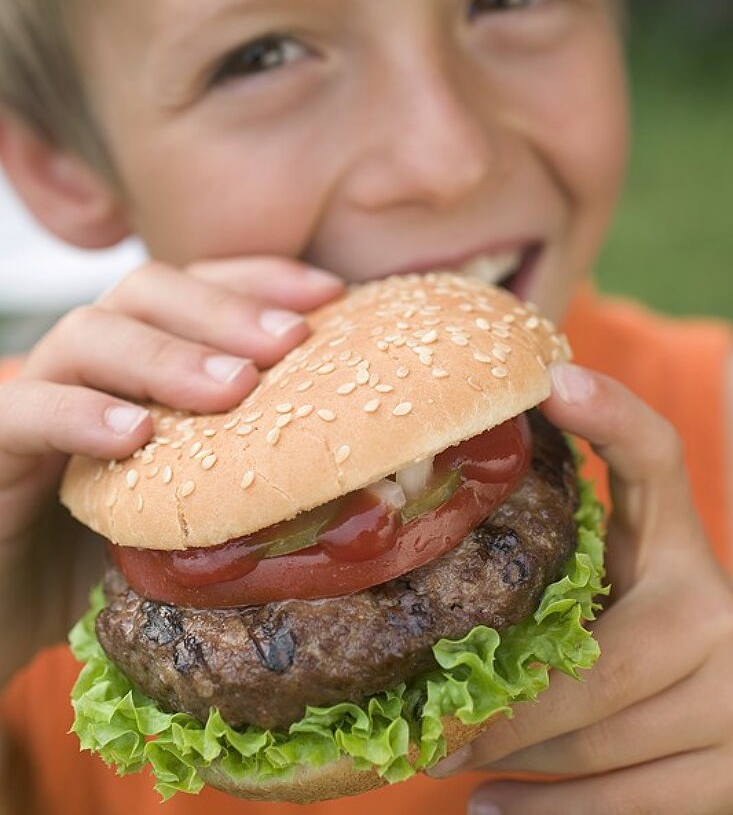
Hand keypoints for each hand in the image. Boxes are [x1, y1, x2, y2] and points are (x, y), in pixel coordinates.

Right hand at [0, 256, 343, 684]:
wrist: (2, 610)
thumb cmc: (106, 560)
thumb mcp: (191, 513)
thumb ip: (246, 480)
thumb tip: (361, 483)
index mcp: (139, 362)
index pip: (197, 287)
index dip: (259, 279)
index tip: (330, 294)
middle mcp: (86, 363)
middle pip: (149, 291)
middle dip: (225, 308)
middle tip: (290, 341)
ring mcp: (34, 396)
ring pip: (91, 333)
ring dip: (167, 353)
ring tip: (232, 387)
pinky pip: (26, 408)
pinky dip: (80, 413)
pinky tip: (134, 435)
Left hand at [430, 364, 732, 814]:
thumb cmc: (640, 623)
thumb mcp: (614, 567)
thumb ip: (555, 537)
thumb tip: (440, 477)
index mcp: (676, 541)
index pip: (655, 457)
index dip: (611, 415)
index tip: (552, 382)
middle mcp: (715, 610)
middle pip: (588, 664)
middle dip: (498, 703)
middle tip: (421, 720)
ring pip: (598, 741)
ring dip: (511, 760)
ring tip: (442, 759)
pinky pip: (630, 804)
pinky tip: (492, 810)